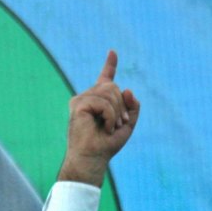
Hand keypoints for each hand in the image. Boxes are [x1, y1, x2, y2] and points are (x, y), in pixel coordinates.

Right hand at [59, 50, 139, 186]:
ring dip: (116, 112)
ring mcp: (81, 100)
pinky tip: (105, 127)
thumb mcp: (127, 125)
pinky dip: (109, 115)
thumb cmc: (106, 145)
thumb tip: (127, 89)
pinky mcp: (78, 104)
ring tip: (111, 127)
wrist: (93, 158)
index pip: (105, 79)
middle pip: (113, 86)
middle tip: (118, 124)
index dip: (110, 65)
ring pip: (109, 92)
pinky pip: (103, 102)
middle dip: (121, 106)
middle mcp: (88, 97)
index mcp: (99, 101)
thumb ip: (132, 107)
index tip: (113, 52)